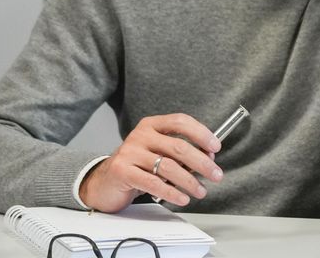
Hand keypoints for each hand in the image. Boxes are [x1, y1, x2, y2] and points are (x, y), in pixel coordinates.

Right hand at [79, 113, 223, 211]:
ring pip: (168, 167)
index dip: (201, 133)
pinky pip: (153, 183)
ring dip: (189, 181)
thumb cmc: (137, 166)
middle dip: (202, 163)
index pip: (180, 122)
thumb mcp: (159, 153)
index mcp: (152, 125)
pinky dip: (172, 192)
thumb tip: (208, 158)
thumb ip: (181, 153)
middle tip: (216, 174)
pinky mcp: (122, 171)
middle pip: (178, 146)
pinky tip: (182, 198)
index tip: (215, 148)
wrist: (103, 182)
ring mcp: (130, 152)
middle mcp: (140, 135)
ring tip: (200, 191)